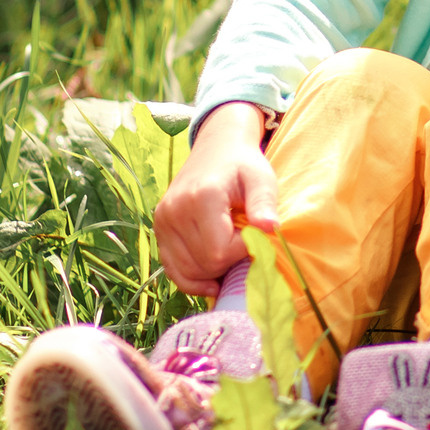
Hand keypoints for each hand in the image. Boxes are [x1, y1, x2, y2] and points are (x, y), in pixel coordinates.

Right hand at [154, 102, 277, 295]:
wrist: (216, 149)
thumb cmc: (243, 165)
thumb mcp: (260, 177)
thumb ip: (264, 202)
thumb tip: (270, 228)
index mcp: (201, 198)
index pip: (220, 251)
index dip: (243, 251)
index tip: (254, 233)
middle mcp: (174, 211)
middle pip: (204, 265)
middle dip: (230, 263)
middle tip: (243, 242)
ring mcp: (163, 222)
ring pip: (188, 272)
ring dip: (213, 272)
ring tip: (230, 252)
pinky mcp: (159, 230)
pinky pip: (172, 270)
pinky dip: (192, 280)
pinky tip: (213, 280)